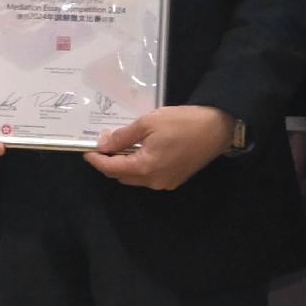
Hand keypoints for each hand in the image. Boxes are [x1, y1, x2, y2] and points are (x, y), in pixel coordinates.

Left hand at [89, 105, 237, 191]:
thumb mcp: (148, 123)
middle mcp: (154, 181)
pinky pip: (149, 177)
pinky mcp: (176, 180)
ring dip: (125, 165)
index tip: (87, 151)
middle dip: (110, 162)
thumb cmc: (183, 122)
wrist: (218, 127)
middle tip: (106, 144)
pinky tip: (141, 151)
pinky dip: (140, 167)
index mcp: (146, 167)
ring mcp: (166, 183)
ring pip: (135, 178)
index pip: (111, 169)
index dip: (97, 160)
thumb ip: (123, 136)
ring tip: (122, 145)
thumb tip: (103, 144)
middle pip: (122, 176)